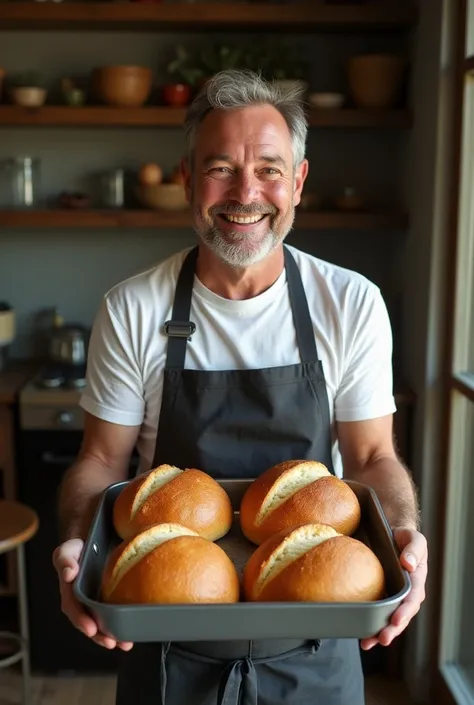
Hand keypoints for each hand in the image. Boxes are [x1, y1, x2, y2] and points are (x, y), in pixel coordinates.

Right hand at [52, 538, 132, 650]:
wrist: (90, 542)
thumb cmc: (78, 548)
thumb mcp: (68, 550)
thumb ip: (65, 560)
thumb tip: (69, 574)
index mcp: (69, 591)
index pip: (73, 608)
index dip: (81, 620)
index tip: (91, 629)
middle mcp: (81, 601)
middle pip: (87, 622)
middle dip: (98, 635)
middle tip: (111, 643)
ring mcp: (94, 602)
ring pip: (100, 623)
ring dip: (111, 635)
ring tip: (124, 644)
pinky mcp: (107, 600)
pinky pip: (112, 615)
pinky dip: (120, 625)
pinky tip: (130, 634)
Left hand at [360, 527, 427, 650]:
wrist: (392, 532)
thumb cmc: (405, 537)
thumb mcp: (414, 539)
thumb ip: (414, 550)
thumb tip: (408, 564)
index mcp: (416, 582)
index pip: (412, 600)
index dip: (405, 611)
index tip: (396, 619)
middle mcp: (405, 594)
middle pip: (400, 616)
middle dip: (392, 630)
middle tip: (381, 639)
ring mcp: (391, 596)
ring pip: (386, 618)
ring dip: (378, 632)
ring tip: (367, 643)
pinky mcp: (378, 594)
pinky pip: (374, 610)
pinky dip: (367, 621)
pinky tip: (358, 631)